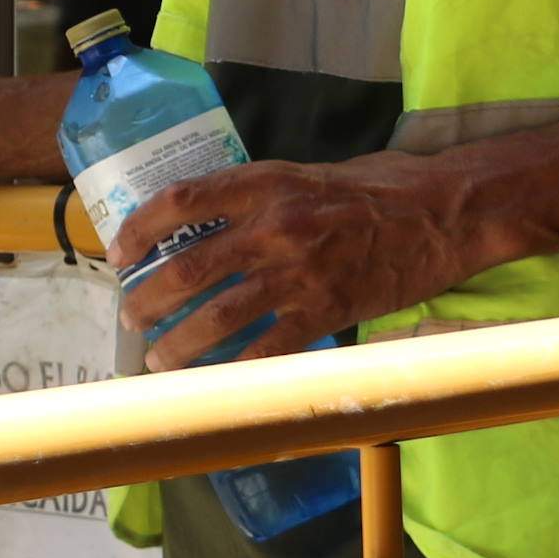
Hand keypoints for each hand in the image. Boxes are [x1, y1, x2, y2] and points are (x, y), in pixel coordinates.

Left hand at [109, 152, 481, 366]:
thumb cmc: (375, 187)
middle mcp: (273, 226)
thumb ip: (256, 197)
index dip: (140, 229)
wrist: (439, 212)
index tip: (118, 254)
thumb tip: (205, 222)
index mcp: (263, 183)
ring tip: (160, 358)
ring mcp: (298, 272)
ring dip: (182, 342)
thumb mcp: (303, 175)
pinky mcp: (327, 310)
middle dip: (150, 297)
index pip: (180, 201)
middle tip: (131, 317)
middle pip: (189, 266)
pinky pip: (270, 348)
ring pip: (220, 315)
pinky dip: (239, 369)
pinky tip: (219, 382)